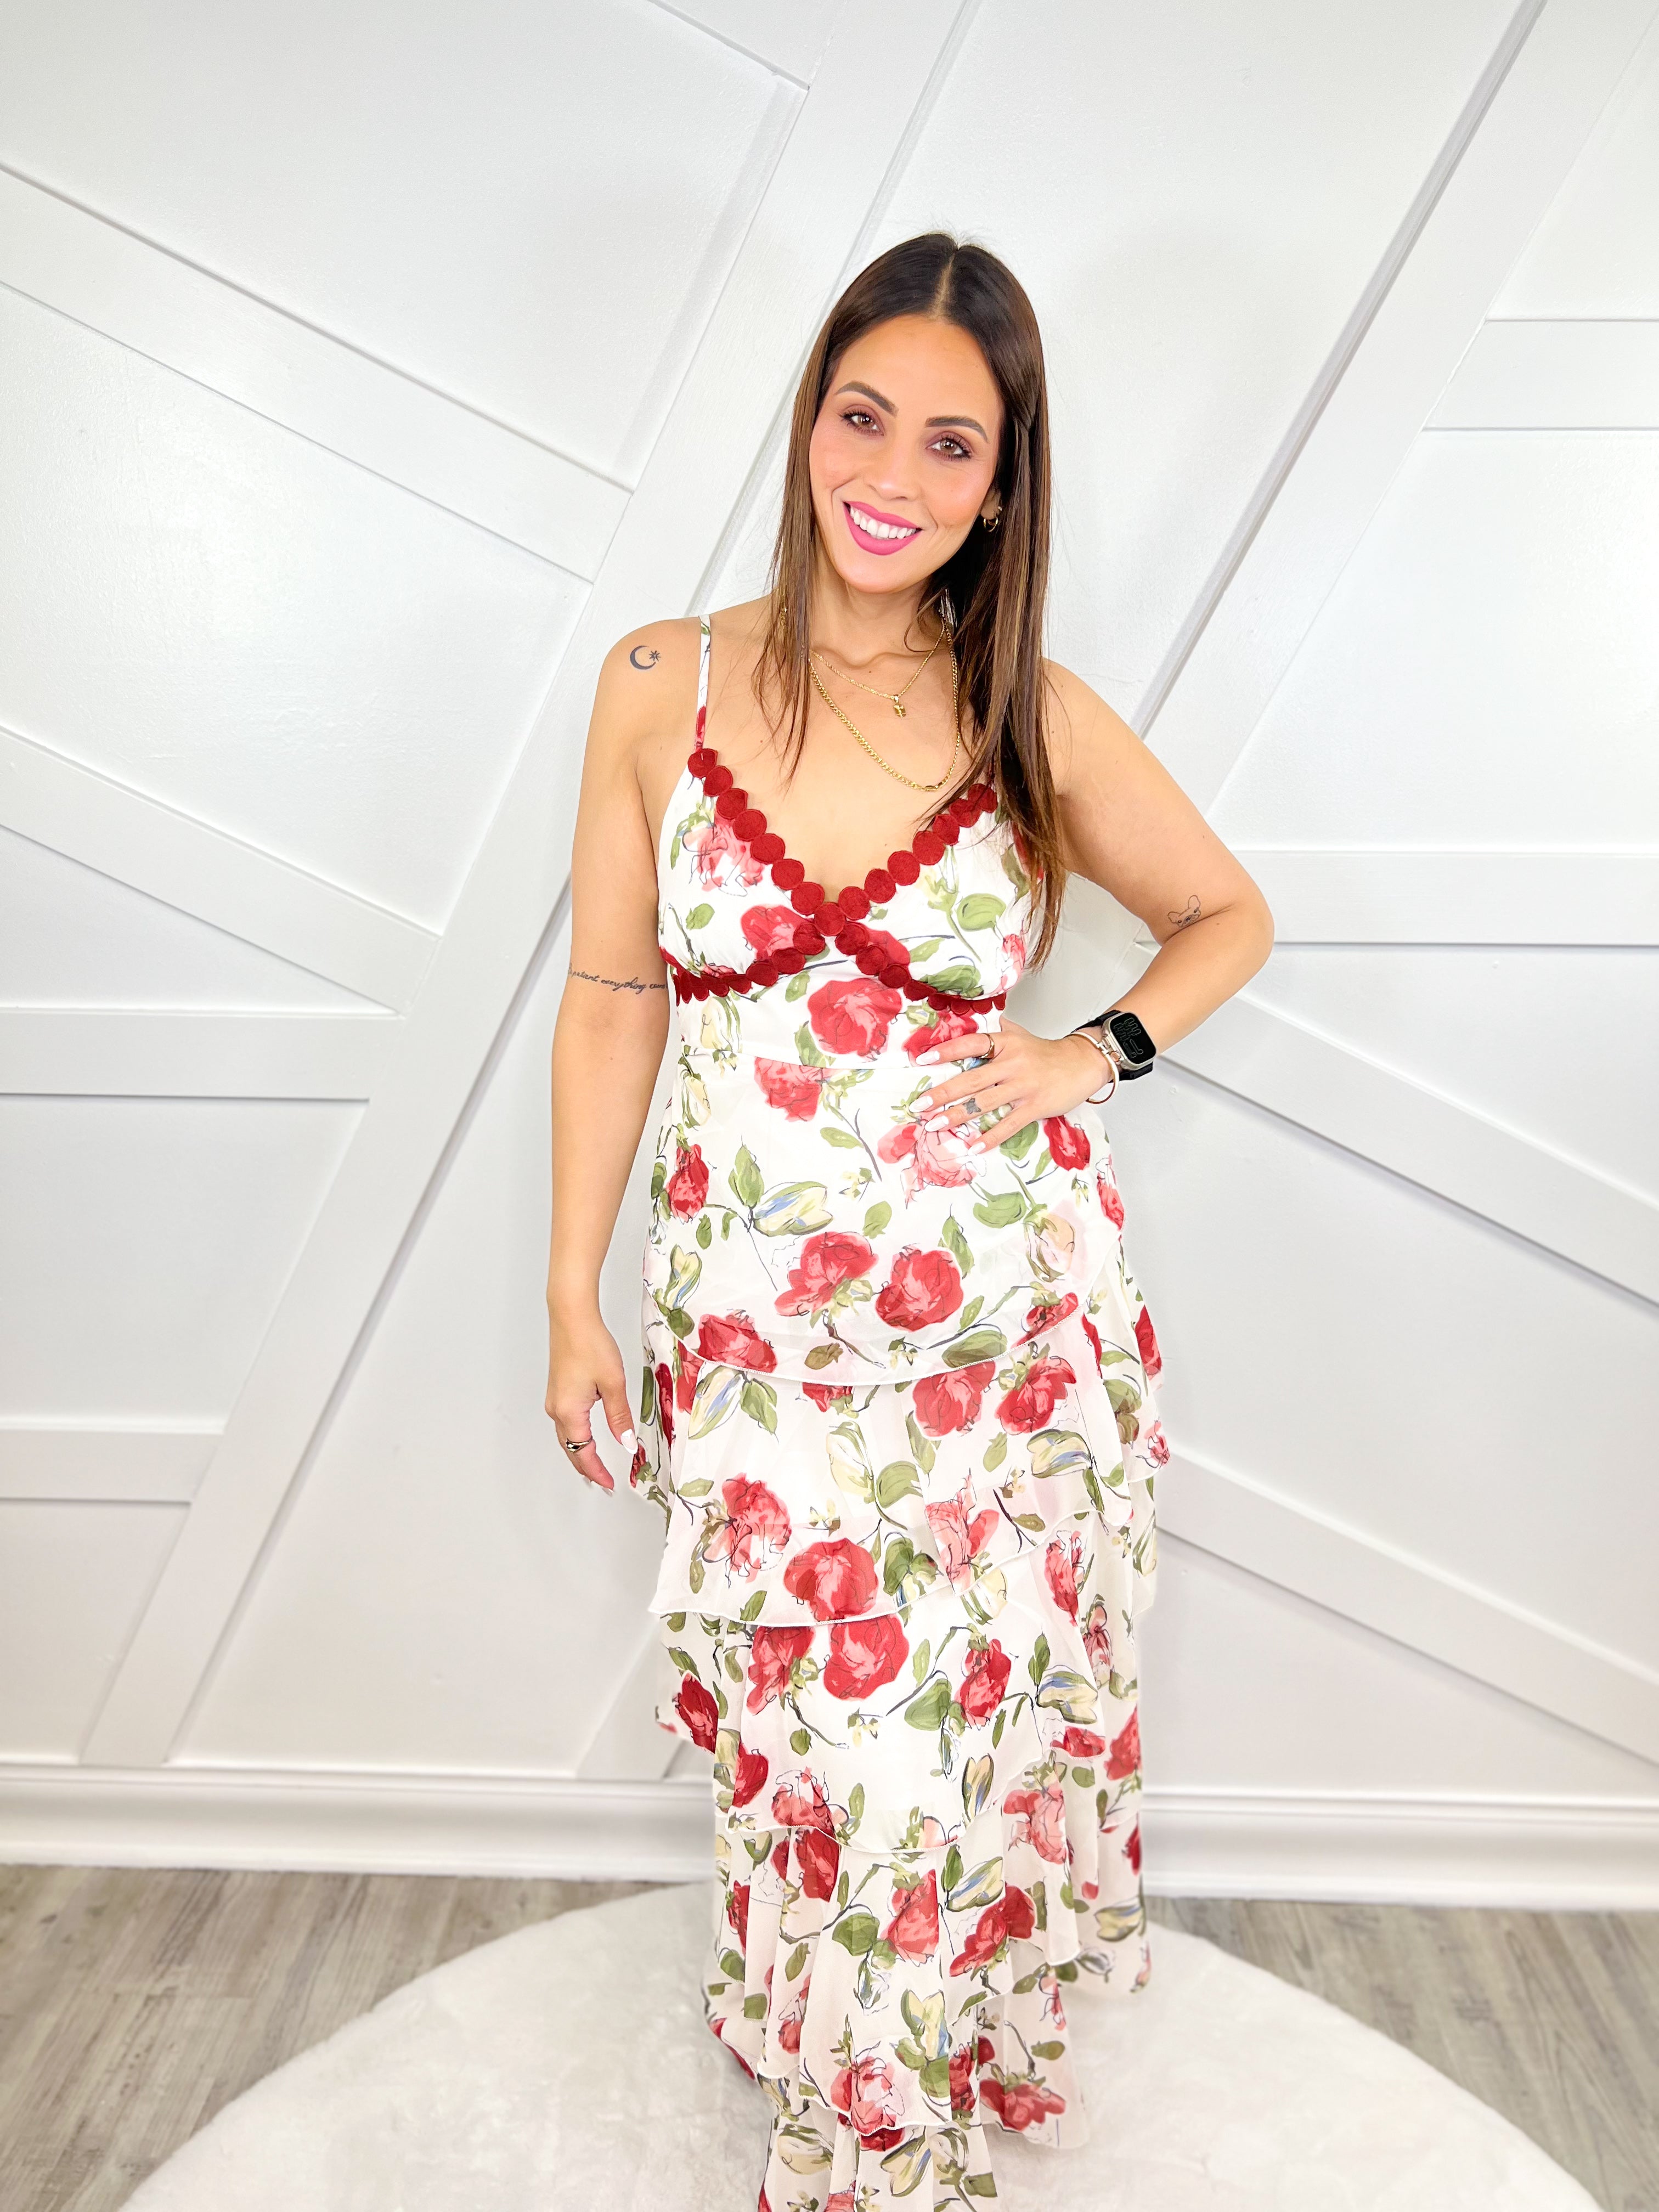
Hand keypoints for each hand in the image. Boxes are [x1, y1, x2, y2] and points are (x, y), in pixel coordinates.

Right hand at [545, 1303, 636, 1490]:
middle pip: (570, 1449)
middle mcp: (556, 1409)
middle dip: (586, 1468)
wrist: (571, 1317)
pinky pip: (565, 1422)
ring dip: (580, 1453)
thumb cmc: (590, 1344)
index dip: (597, 1471)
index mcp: (569, 1412)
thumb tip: (627, 1444)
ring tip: (595, 1466)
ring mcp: (555, 1399)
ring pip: (566, 1436)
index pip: (583, 1453)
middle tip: (603, 1481)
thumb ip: (620, 1417)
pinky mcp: (558, 1389)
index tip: (610, 1483)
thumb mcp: (613, 1384)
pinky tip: (586, 1436)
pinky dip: (576, 1436)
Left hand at [913, 1016, 1104, 1150]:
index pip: (972, 1044)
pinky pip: (1008, 1125)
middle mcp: (1013, 1063)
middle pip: (971, 1078)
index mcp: (1006, 1043)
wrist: (1084, 1063)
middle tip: (920, 1105)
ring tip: (935, 1126)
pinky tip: (972, 1147)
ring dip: (957, 1116)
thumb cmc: (1049, 1053)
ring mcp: (1024, 1086)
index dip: (947, 1051)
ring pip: (984, 1103)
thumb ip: (1002, 1031)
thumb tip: (986, 1019)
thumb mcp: (1023, 1035)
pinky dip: (989, 1138)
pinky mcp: (1035, 1106)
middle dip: (943, 1093)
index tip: (923, 1060)